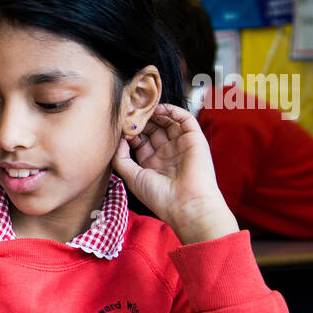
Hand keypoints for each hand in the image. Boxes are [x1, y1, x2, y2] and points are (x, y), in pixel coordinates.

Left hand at [113, 103, 238, 244]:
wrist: (186, 204)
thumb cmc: (159, 196)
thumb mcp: (132, 177)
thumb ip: (120, 159)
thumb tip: (117, 140)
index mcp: (152, 163)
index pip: (140, 140)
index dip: (130, 131)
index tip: (120, 124)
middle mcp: (166, 153)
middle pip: (153, 129)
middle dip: (142, 120)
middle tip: (132, 111)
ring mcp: (181, 145)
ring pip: (168, 122)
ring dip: (156, 113)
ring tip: (144, 107)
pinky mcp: (195, 140)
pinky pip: (186, 120)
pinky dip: (174, 111)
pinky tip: (161, 109)